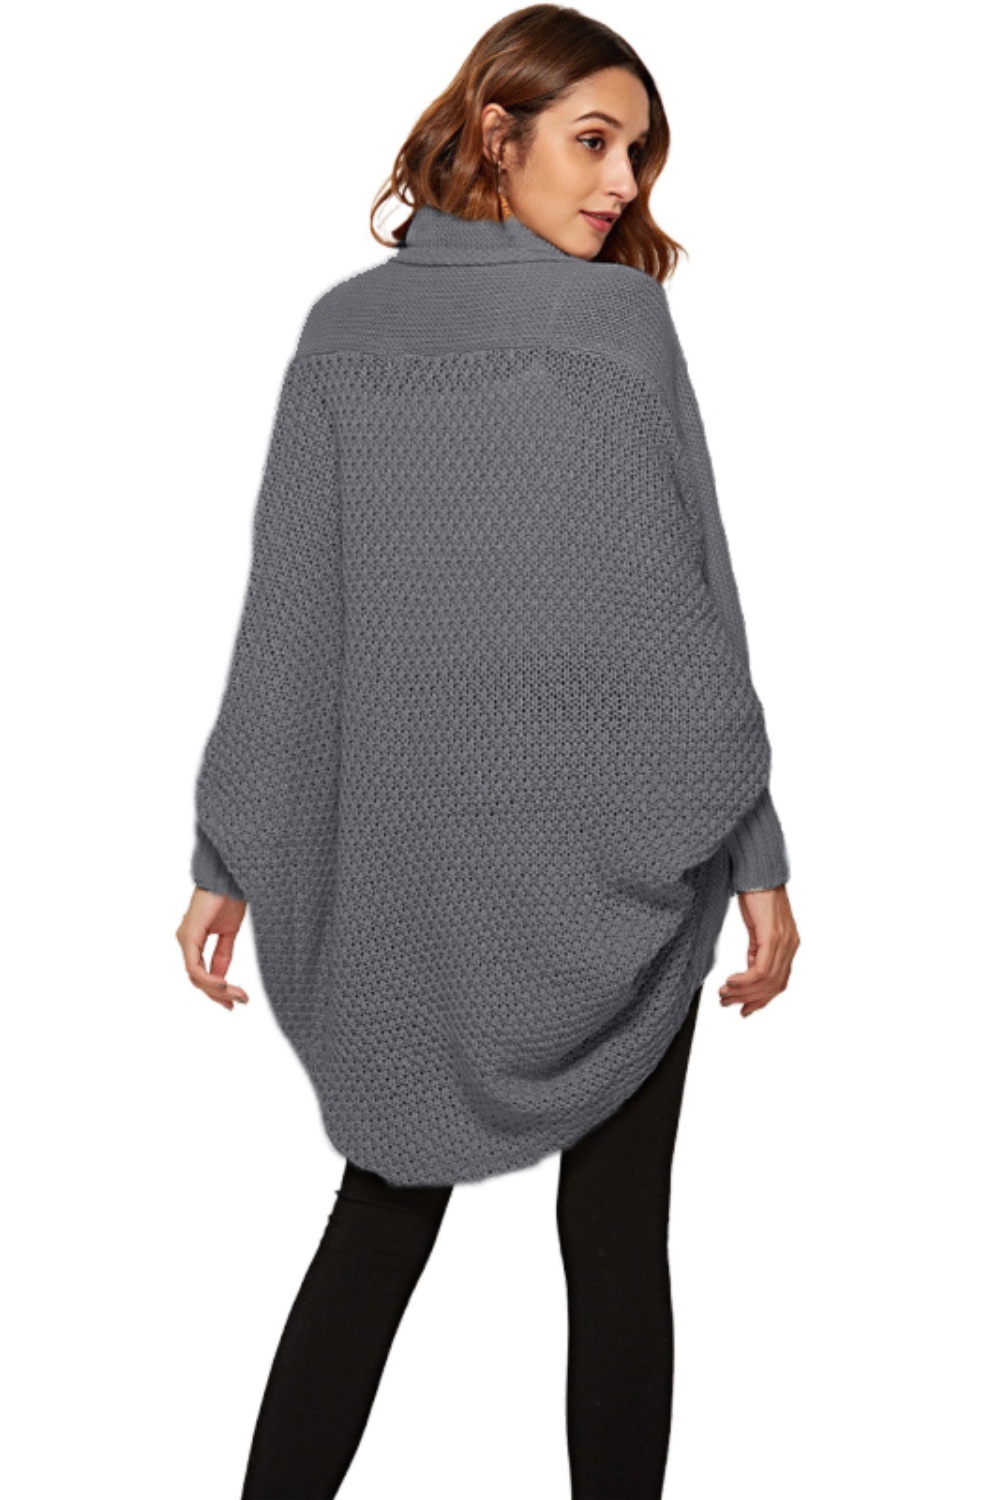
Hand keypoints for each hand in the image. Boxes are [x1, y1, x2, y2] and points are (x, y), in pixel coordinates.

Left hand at [176, 887, 249, 1010]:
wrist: (229, 876)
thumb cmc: (229, 896)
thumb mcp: (229, 933)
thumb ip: (223, 955)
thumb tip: (223, 979)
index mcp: (194, 940)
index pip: (201, 974)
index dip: (217, 992)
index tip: (236, 1001)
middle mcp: (185, 941)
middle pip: (197, 979)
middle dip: (219, 994)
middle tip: (239, 1001)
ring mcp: (185, 939)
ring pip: (195, 977)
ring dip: (217, 989)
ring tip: (237, 995)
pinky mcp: (189, 936)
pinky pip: (194, 967)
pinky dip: (208, 979)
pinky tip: (224, 983)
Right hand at [719, 885, 798, 1016]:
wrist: (758, 872)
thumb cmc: (756, 894)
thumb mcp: (757, 928)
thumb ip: (757, 950)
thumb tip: (750, 970)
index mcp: (788, 945)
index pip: (779, 983)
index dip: (761, 1000)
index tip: (744, 1009)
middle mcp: (790, 946)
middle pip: (773, 986)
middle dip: (748, 999)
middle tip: (727, 1003)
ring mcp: (784, 942)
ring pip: (767, 981)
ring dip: (742, 992)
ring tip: (724, 995)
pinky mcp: (773, 937)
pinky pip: (761, 970)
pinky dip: (744, 981)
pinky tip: (730, 981)